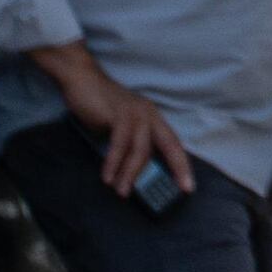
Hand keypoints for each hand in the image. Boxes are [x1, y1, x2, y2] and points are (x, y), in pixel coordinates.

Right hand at [32, 41, 189, 200]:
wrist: (82, 80)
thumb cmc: (100, 107)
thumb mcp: (120, 128)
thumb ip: (130, 144)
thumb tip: (134, 173)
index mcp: (153, 118)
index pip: (173, 144)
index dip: (182, 165)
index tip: (188, 186)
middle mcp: (150, 115)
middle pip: (170, 144)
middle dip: (178, 168)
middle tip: (182, 190)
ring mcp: (136, 113)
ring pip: (141, 148)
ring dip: (131, 173)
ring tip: (122, 191)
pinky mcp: (119, 114)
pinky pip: (120, 143)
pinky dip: (113, 162)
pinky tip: (107, 176)